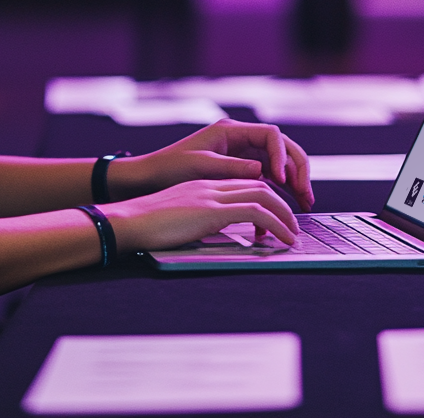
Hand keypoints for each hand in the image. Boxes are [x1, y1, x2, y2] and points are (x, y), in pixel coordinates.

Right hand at [103, 178, 299, 251]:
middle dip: (281, 204)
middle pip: (258, 185)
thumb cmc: (146, 226)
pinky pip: (256, 212)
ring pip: (263, 195)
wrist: (129, 221)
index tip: (276, 220)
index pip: (244, 184)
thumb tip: (210, 233)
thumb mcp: (178, 218)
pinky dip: (276, 224)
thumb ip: (197, 219)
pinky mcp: (212, 210)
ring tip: (294, 235)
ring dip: (285, 215)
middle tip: (293, 226)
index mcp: (202, 185)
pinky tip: (285, 239)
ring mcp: (212, 195)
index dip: (265, 199)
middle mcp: (210, 185)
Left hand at [110, 118, 313, 211]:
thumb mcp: (201, 167)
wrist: (151, 176)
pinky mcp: (241, 170)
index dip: (283, 156)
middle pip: (282, 148)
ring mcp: (242, 154)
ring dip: (294, 182)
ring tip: (305, 205)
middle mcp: (240, 138)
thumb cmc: (171, 167)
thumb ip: (232, 168)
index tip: (282, 179)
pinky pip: (268, 178)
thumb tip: (263, 173)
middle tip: (306, 196)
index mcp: (231, 130)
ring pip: (280, 164)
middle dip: (298, 170)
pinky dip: (279, 192)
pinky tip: (285, 209)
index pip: (271, 136)